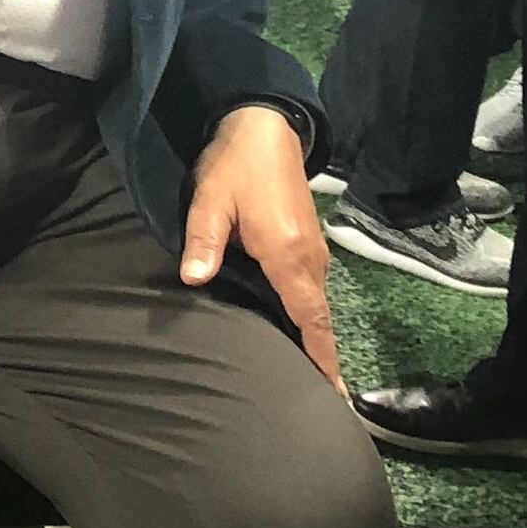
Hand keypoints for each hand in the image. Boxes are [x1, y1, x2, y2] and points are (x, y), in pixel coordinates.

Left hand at [181, 103, 335, 387]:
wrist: (264, 127)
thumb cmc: (235, 166)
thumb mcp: (210, 201)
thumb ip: (203, 242)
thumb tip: (192, 280)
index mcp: (288, 255)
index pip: (310, 318)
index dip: (320, 356)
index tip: (333, 394)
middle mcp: (310, 258)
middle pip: (318, 318)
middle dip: (320, 357)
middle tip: (320, 400)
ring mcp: (313, 250)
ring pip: (315, 304)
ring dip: (314, 336)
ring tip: (307, 375)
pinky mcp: (307, 242)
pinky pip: (311, 289)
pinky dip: (308, 315)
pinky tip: (294, 330)